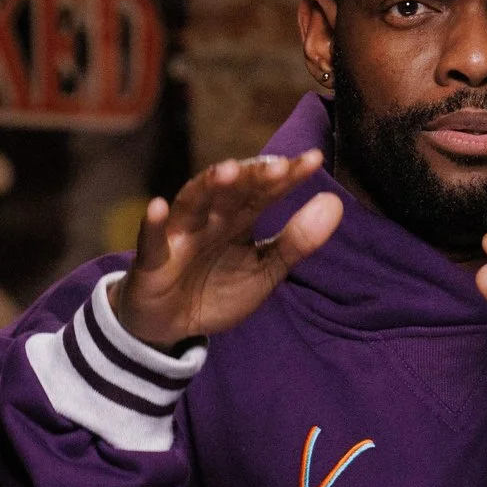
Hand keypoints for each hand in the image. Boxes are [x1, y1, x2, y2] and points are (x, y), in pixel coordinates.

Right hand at [114, 150, 341, 347]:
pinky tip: (158, 206)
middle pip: (232, 190)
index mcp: (239, 219)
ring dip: (209, 185)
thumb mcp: (265, 271)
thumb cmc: (218, 289)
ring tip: (229, 171)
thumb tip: (335, 202)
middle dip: (253, 176)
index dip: (288, 176)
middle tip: (278, 166)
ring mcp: (179, 235)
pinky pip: (151, 241)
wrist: (173, 327)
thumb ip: (298, 241)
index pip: (266, 191)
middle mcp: (209, 218)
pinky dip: (154, 224)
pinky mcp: (151, 260)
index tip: (314, 160)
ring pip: (193, 203)